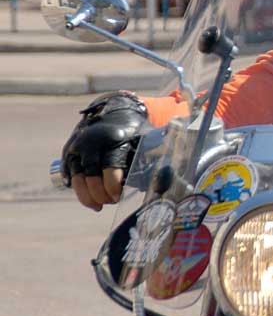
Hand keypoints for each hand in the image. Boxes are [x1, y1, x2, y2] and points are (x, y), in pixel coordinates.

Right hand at [61, 92, 149, 210]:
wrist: (115, 110)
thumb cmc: (134, 131)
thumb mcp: (145, 140)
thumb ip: (149, 161)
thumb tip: (159, 186)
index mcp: (115, 138)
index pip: (110, 166)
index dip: (112, 186)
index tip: (118, 197)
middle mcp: (93, 141)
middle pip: (91, 174)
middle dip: (99, 194)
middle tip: (109, 202)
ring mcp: (78, 145)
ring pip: (76, 176)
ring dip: (85, 196)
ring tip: (97, 206)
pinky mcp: (69, 149)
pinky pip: (69, 173)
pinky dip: (76, 187)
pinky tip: (88, 197)